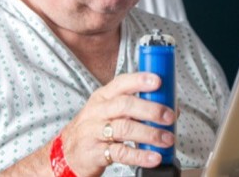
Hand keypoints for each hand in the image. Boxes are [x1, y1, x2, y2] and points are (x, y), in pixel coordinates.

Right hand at [59, 72, 175, 175]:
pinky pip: (120, 153)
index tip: (158, 81)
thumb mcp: (109, 110)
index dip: (140, 80)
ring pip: (124, 128)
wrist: (67, 154)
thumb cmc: (95, 128)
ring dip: (150, 133)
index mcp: (103, 96)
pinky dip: (140, 155)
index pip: (122, 83)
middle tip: (169, 116)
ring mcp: (94, 132)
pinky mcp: (95, 152)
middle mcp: (98, 111)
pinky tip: (153, 157)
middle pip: (125, 105)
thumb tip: (171, 106)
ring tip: (166, 139)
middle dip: (151, 109)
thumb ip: (136, 106)